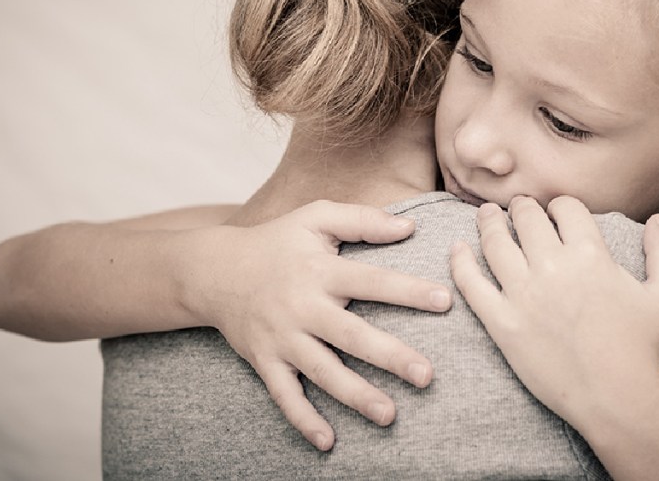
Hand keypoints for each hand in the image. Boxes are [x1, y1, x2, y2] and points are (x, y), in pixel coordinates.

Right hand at [190, 200, 452, 450]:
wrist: (213, 271)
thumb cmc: (275, 241)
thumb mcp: (315, 217)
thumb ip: (362, 220)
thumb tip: (409, 227)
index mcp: (321, 272)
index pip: (372, 281)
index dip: (408, 291)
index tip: (445, 301)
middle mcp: (303, 307)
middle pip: (352, 336)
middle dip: (390, 356)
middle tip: (426, 375)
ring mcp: (283, 338)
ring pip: (323, 372)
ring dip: (356, 395)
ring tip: (390, 415)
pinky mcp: (265, 361)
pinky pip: (285, 395)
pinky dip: (303, 419)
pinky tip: (328, 441)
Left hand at [449, 196, 658, 424]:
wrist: (616, 397)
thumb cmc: (643, 348)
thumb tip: (656, 219)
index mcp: (590, 254)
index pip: (565, 208)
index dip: (559, 205)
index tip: (556, 212)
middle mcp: (553, 267)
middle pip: (526, 218)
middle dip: (521, 207)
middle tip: (517, 208)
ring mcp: (523, 294)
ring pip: (494, 242)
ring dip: (488, 222)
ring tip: (486, 215)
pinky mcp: (502, 322)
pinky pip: (471, 283)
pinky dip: (460, 261)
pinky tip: (457, 248)